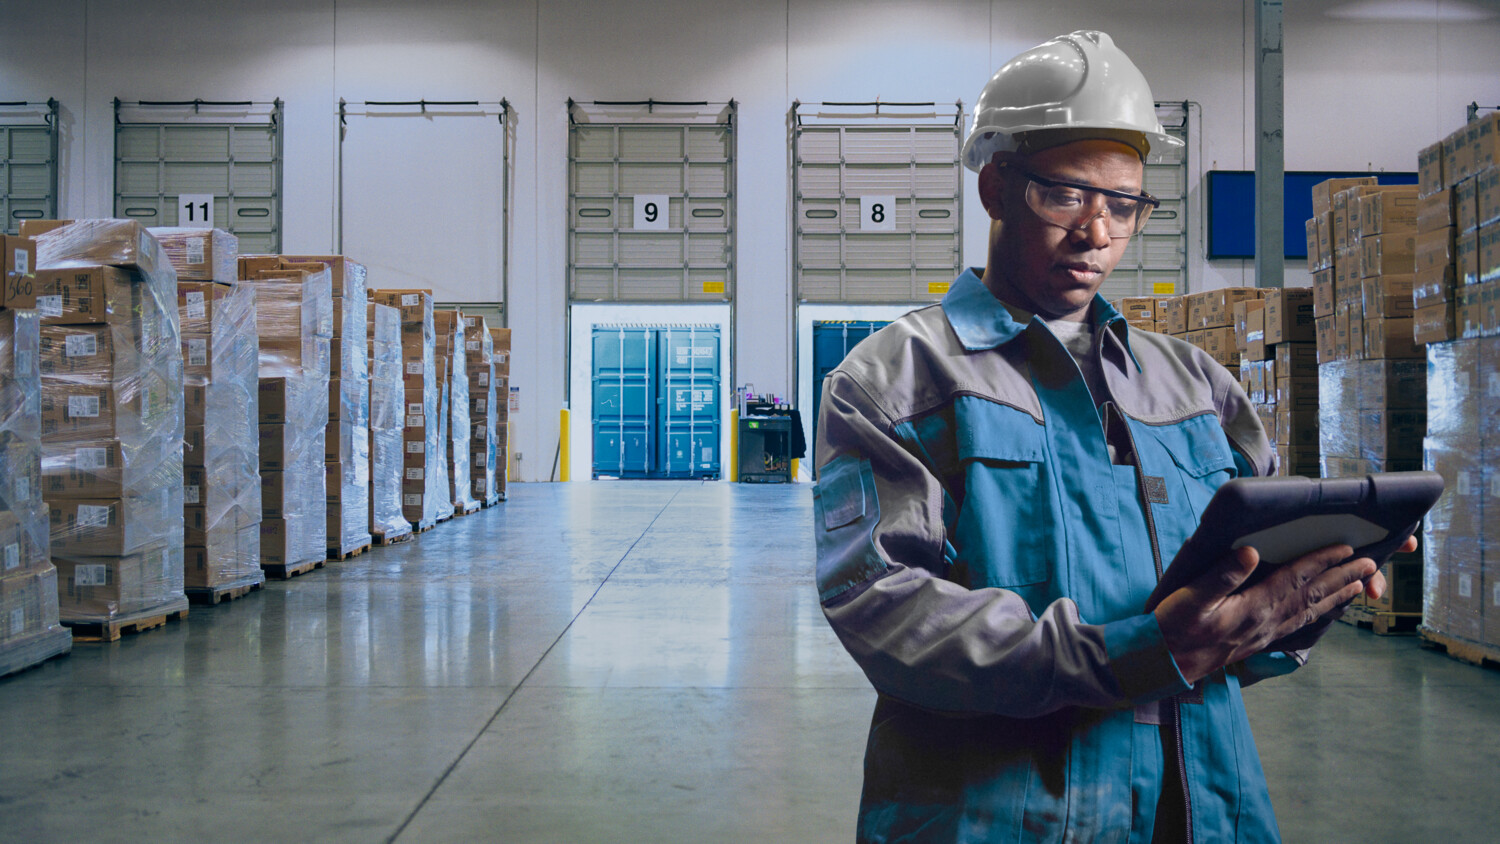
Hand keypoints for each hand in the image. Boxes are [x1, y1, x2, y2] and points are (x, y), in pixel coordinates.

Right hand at [1151, 538, 1409, 683]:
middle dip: (1343, 577)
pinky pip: (1300, 624)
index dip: (1322, 561)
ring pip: (1311, 612)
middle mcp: (1267, 622)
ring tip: (1360, 585)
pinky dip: (1320, 613)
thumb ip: (1221, 575)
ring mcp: (1265, 634)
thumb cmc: (1173, 627)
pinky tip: (1325, 609)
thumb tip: (1252, 553)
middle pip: (1313, 596)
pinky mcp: (1260, 641)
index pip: (1295, 579)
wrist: (1165, 663)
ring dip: (1338, 596)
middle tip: (1371, 564)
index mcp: (1253, 608)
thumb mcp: (1190, 597)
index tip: (1346, 547)